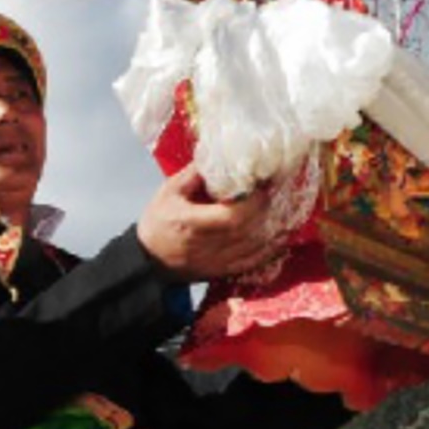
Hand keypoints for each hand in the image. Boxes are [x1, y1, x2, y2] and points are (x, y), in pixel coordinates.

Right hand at [136, 164, 286, 283]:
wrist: (147, 261)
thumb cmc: (157, 223)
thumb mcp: (168, 192)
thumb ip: (195, 174)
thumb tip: (222, 156)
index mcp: (191, 223)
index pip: (233, 215)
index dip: (254, 200)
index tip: (261, 184)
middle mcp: (205, 246)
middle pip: (248, 229)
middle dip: (265, 209)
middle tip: (273, 192)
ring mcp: (215, 262)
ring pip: (254, 246)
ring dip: (272, 227)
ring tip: (281, 209)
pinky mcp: (221, 271)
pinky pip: (252, 263)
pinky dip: (269, 250)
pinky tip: (280, 237)